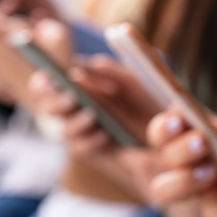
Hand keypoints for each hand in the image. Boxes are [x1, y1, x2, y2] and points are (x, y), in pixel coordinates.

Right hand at [21, 20, 161, 200]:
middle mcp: (75, 107)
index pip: (48, 82)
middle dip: (56, 103)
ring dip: (75, 123)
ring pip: (64, 129)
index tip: (47, 78)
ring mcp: (84, 130)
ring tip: (93, 116)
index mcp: (79, 84)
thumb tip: (80, 66)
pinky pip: (81, 148)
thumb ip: (108, 70)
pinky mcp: (94, 149)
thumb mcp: (133, 77)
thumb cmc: (149, 95)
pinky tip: (105, 136)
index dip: (43, 81)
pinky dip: (90, 141)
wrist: (173, 129)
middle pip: (49, 107)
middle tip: (72, 98)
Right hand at [144, 104, 216, 216]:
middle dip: (177, 150)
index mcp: (190, 136)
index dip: (165, 124)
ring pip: (165, 193)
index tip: (181, 117)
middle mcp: (183, 167)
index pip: (163, 129)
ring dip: (183, 181)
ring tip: (209, 172)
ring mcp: (191, 199)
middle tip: (201, 141)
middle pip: (161, 159)